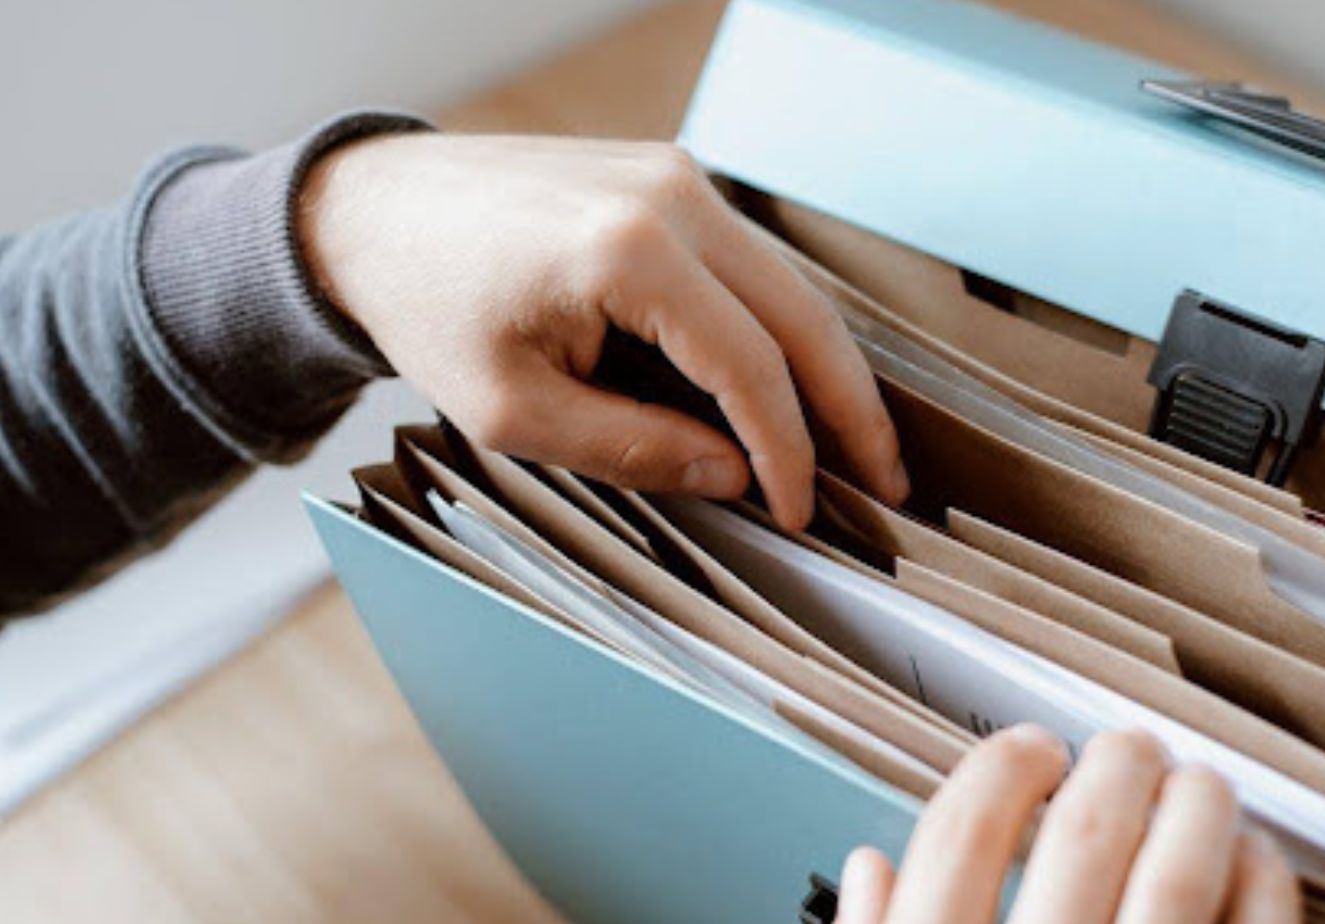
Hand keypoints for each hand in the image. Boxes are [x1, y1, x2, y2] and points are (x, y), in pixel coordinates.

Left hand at [297, 134, 908, 528]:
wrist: (369, 211)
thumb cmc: (427, 307)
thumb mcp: (514, 411)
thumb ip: (635, 447)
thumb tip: (735, 476)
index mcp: (630, 252)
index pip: (751, 367)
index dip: (788, 451)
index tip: (801, 511)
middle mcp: (672, 197)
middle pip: (804, 316)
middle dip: (852, 409)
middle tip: (888, 482)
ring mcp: (676, 177)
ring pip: (790, 286)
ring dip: (827, 368)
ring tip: (858, 444)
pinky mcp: (668, 179)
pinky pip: (750, 263)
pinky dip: (781, 328)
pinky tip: (794, 383)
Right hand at [839, 726, 1299, 923]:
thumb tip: (871, 871)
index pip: (959, 840)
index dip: (999, 772)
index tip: (1030, 750)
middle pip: (1081, 839)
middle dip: (1113, 769)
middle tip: (1126, 751)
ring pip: (1176, 882)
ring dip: (1195, 810)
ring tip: (1199, 786)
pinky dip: (1263, 886)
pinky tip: (1254, 861)